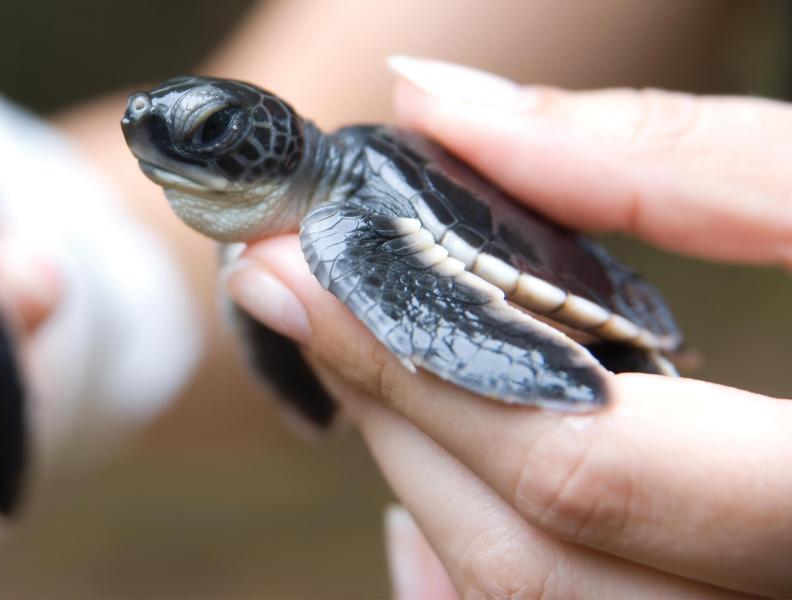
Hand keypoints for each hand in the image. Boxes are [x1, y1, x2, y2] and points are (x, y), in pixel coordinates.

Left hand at [226, 57, 791, 597]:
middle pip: (543, 565)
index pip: (587, 461)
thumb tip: (445, 105)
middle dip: (397, 422)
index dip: (408, 356)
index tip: (295, 264)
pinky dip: (483, 579)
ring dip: (429, 503)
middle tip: (315, 304)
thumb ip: (678, 157)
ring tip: (382, 378)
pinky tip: (454, 498)